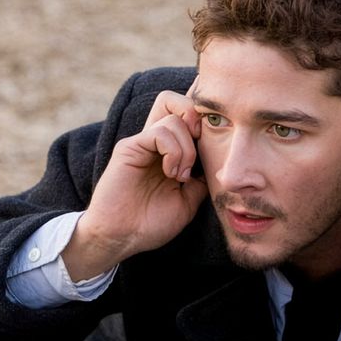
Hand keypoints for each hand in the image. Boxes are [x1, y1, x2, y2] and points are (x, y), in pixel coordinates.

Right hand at [63, 88, 208, 280]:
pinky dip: (173, 151)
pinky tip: (170, 173)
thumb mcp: (188, 201)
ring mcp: (141, 143)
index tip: (216, 142)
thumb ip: (201, 179)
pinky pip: (159, 132)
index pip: (185, 116)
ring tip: (180, 175)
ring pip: (174, 118)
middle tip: (201, 148)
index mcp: (167, 152)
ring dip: (187, 148)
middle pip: (176, 101)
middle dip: (197, 118)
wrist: (121, 239)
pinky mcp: (129, 148)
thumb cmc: (150, 224)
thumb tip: (218, 163)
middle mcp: (154, 142)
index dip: (204, 119)